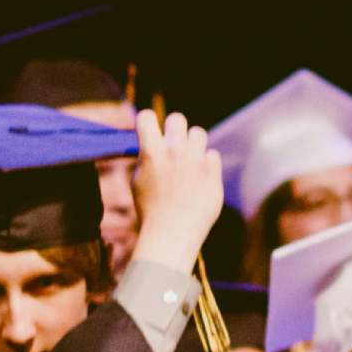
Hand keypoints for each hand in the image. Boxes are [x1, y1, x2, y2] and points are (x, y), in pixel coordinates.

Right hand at [130, 110, 224, 271]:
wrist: (172, 236)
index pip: (146, 116)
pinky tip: (199, 179)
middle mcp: (175, 152)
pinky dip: (206, 164)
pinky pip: (212, 155)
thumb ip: (146, 159)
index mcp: (152, 152)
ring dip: (192, 144)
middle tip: (172, 145)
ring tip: (188, 161)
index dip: (146, 122)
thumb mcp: (138, 182)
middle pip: (177, 118)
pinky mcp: (213, 174)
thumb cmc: (150, 211)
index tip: (149, 131)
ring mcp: (197, 162)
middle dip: (173, 129)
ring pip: (198, 133)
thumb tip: (152, 145)